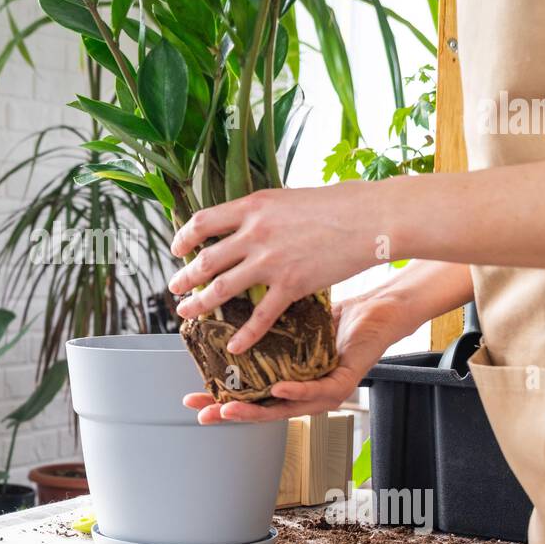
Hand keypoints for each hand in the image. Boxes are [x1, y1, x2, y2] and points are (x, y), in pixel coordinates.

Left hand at [167, 182, 385, 353]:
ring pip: (222, 288)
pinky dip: (245, 334)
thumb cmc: (338, 203)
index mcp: (253, 206)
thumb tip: (249, 219)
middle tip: (174, 288)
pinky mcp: (292, 285)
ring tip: (187, 313)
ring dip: (200, 304)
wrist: (370, 218)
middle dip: (185, 277)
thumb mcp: (289, 197)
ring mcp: (271, 261)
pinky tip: (234, 346)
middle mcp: (255, 233)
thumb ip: (264, 212)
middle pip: (205, 260)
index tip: (178, 248)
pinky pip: (260, 316)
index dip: (184, 237)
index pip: (202, 222)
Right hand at [182, 291, 409, 423]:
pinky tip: (277, 388)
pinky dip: (296, 391)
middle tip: (205, 413)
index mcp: (289, 380)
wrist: (375, 309)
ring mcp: (324, 392)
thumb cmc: (335, 318)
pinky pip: (317, 392)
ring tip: (231, 408)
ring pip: (286, 409)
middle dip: (231, 413)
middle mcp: (305, 392)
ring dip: (257, 410)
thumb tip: (225, 314)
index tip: (195, 399)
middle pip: (263, 409)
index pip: (251, 395)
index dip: (222, 399)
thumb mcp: (290, 323)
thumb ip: (264, 330)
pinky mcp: (344, 382)